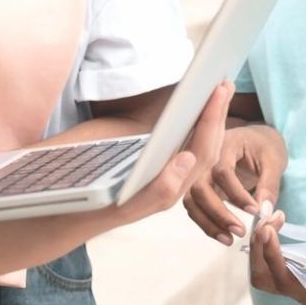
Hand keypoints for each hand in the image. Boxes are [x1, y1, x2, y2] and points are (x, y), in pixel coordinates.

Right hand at [112, 81, 230, 224]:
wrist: (79, 219)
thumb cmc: (100, 210)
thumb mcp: (128, 204)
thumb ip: (161, 188)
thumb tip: (187, 158)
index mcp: (172, 189)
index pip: (203, 150)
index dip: (212, 119)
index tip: (218, 91)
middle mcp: (176, 184)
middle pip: (208, 147)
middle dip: (219, 115)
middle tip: (226, 84)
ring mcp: (170, 178)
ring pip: (201, 148)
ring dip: (212, 121)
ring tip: (219, 95)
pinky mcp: (160, 172)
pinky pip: (188, 149)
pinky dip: (197, 130)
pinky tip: (197, 118)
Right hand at [183, 123, 286, 244]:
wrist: (256, 140)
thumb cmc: (264, 147)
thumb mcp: (274, 161)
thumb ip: (269, 185)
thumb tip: (264, 213)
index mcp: (225, 144)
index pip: (222, 171)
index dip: (236, 193)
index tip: (254, 211)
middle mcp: (206, 158)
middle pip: (200, 187)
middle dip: (218, 212)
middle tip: (240, 231)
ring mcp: (199, 172)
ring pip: (192, 200)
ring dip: (208, 222)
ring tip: (229, 239)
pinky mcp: (200, 186)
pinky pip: (194, 206)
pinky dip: (205, 222)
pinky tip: (222, 234)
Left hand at [249, 218, 305, 304]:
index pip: (284, 279)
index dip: (271, 255)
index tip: (270, 228)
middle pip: (264, 278)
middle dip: (258, 247)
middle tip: (267, 218)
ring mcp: (301, 287)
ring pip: (264, 273)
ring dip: (261, 245)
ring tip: (273, 218)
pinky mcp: (301, 278)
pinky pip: (273, 265)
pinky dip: (268, 245)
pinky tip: (278, 224)